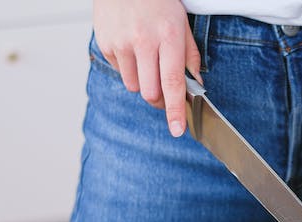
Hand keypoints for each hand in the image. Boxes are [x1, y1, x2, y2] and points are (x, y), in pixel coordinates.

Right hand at [93, 0, 200, 136]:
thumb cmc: (157, 1)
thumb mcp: (182, 23)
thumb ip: (190, 56)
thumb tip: (195, 84)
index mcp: (168, 37)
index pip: (172, 83)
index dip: (175, 110)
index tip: (177, 129)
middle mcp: (143, 41)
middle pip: (151, 92)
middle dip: (159, 100)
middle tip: (165, 95)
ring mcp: (122, 43)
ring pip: (134, 86)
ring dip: (143, 83)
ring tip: (146, 61)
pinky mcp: (106, 43)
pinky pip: (119, 72)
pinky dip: (128, 68)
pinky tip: (132, 49)